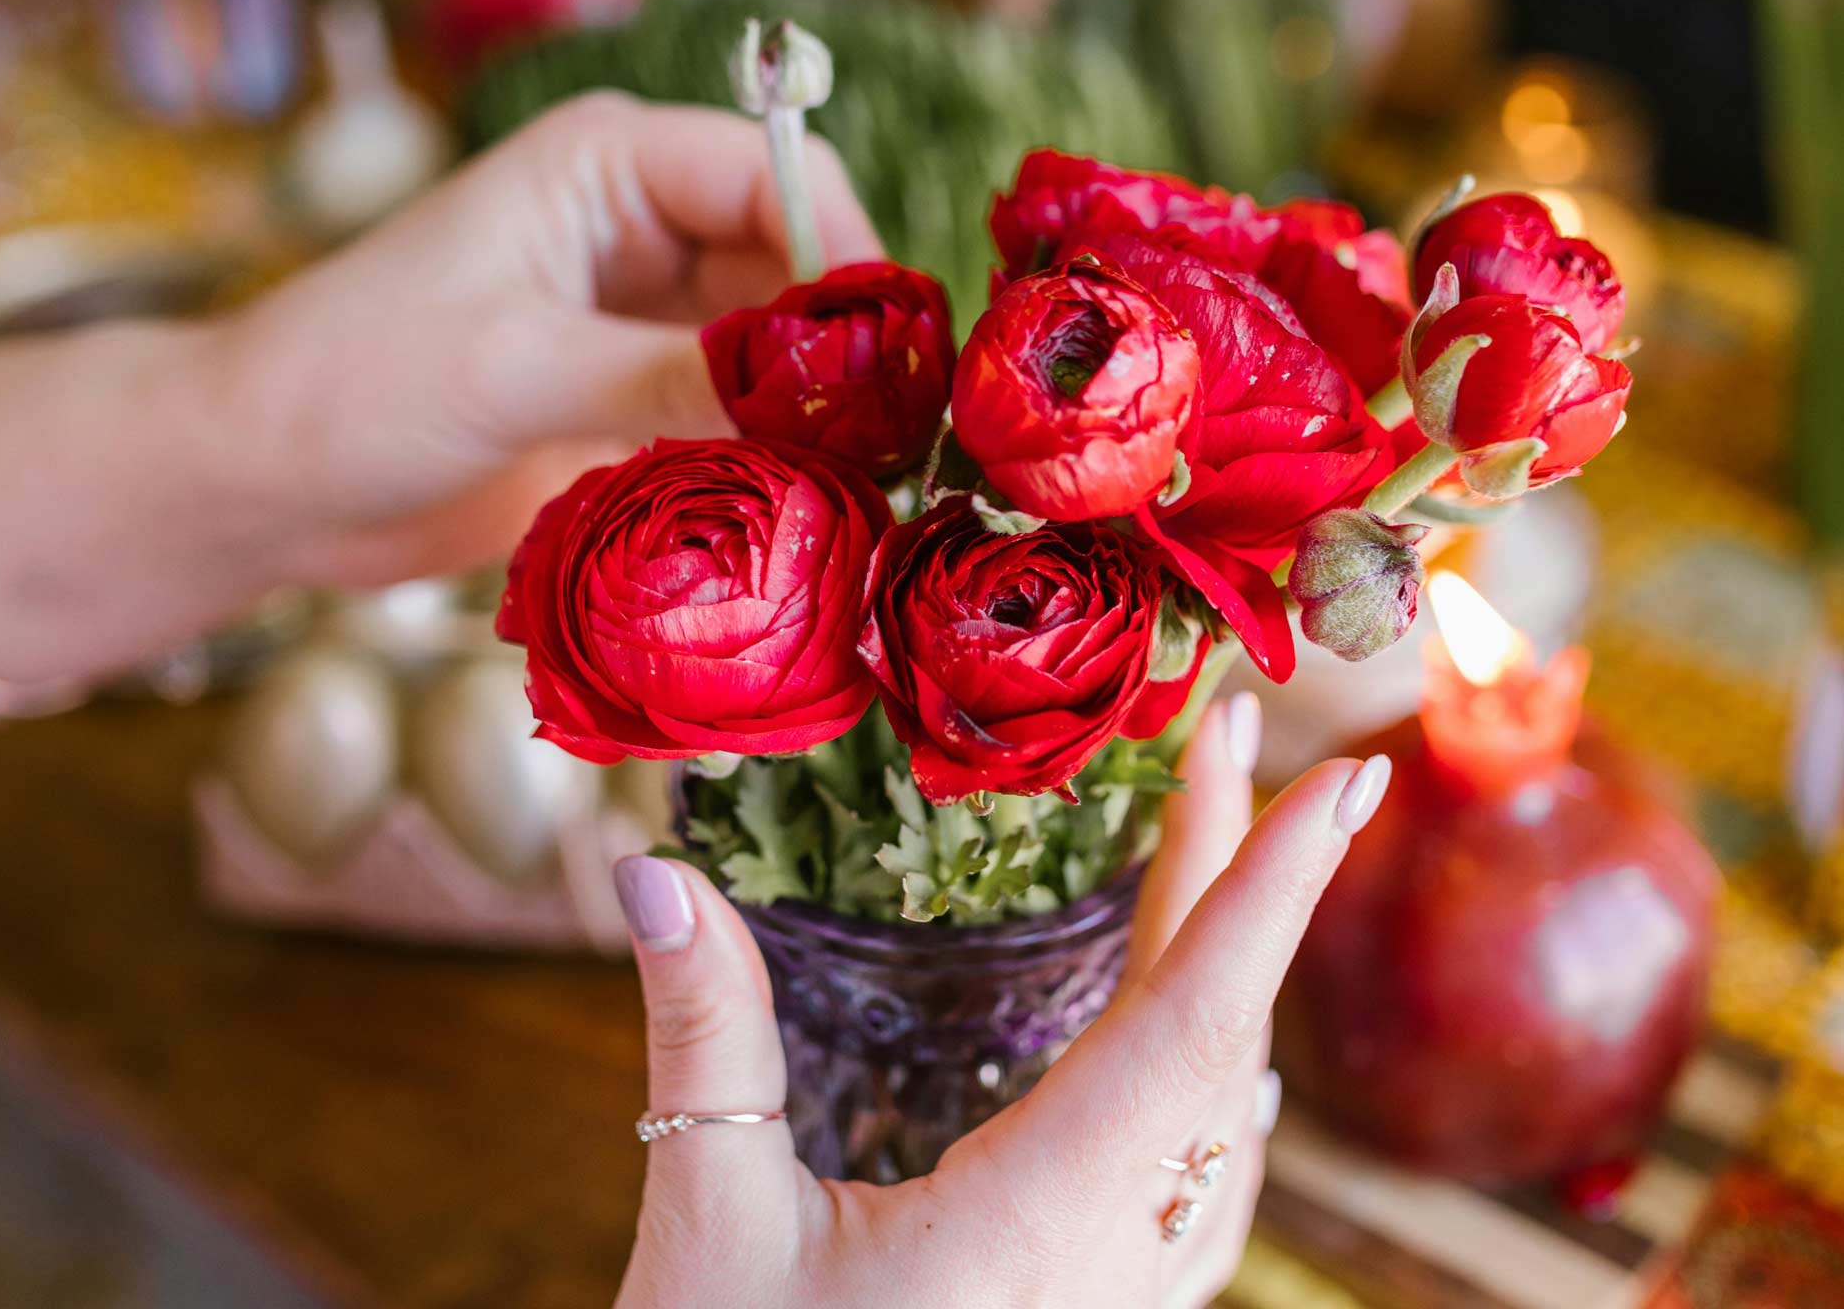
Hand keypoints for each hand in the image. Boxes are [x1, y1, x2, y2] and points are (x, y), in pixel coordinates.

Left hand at [227, 91, 881, 587]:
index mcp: (611, 167)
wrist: (264, 484)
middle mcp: (643, 232)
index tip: (882, 361)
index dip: (844, 256)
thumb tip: (814, 400)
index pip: (778, 175)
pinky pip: (739, 424)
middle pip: (796, 269)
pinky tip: (806, 510)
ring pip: (778, 356)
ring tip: (858, 486)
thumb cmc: (351, 385)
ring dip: (812, 416)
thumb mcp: (514, 369)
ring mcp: (645, 324)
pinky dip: (774, 463)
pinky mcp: (638, 406)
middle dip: (840, 349)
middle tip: (887, 443)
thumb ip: (666, 375)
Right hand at [608, 697, 1393, 1307]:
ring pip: (1217, 1103)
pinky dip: (1210, 1061)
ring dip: (1223, 957)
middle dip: (1233, 872)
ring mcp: (1125, 1296)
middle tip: (1233, 741)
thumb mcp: (711, 1228)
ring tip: (1209, 840)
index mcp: (1041, 1220)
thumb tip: (651, 872)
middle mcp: (1116, 1257)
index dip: (1270, 887)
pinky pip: (1200, 1171)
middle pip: (1213, 1034)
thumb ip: (704, 1041)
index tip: (1343, 780)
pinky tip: (1201, 1034)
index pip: (1188, 1019)